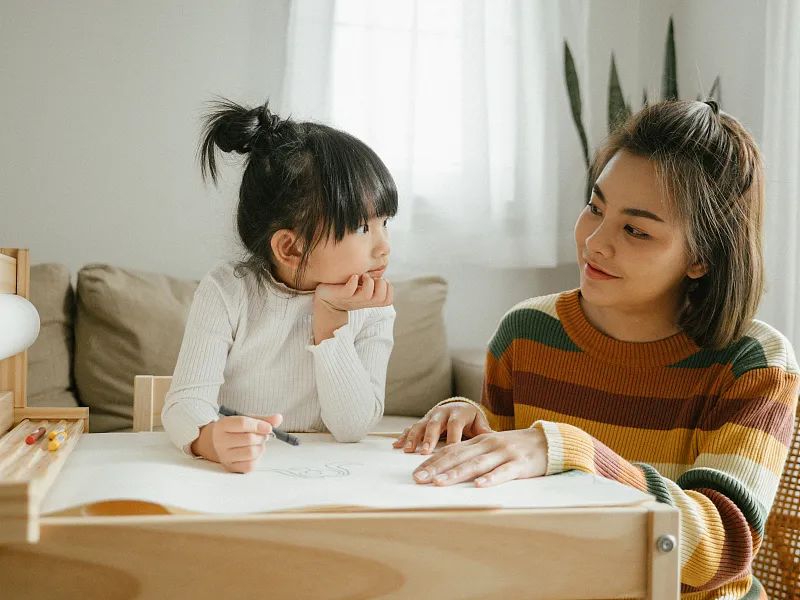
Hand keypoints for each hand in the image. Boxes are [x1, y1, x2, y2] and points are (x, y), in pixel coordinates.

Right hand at [192, 414, 282, 472]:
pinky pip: (250, 465)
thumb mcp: (245, 420)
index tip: (269, 427)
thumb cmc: (233, 430)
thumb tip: (279, 418)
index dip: (259, 425)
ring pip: (251, 452)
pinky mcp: (230, 467)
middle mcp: (221, 441)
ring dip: (261, 447)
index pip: (243, 423)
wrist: (214, 444)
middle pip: (249, 439)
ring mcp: (224, 456)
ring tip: (258, 443)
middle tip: (263, 435)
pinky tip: (254, 453)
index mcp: (223, 425)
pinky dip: (257, 458)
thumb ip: (262, 419)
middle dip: (262, 436)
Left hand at [313, 273, 392, 342]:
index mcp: (369, 300)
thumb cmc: (346, 290)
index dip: (388, 289)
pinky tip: (353, 277)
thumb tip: (381, 267)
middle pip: (381, 298)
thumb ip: (373, 280)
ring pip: (367, 295)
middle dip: (381, 285)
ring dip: (368, 282)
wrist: (326, 299)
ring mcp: (351, 299)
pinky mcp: (340, 295)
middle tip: (372, 278)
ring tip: (363, 276)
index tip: (380, 280)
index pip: (388, 300)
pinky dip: (353, 282)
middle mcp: (362, 301)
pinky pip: (349, 290)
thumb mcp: (362, 286)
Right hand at [392, 401, 491, 454]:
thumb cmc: (471, 420)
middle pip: (434, 424)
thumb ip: (484, 431)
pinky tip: (396, 445)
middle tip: (424, 451)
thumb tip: (496, 439)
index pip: (455, 425)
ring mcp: (430, 416)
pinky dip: (404, 436)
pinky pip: (411, 428)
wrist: (460, 407)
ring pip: (420, 426)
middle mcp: (442, 413)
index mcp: (458, 413)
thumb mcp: (479, 423)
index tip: (451, 451)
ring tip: (408, 450)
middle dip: (428, 438)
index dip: (452, 438)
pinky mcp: (422, 421)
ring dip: (413, 438)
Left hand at [412, 428, 547, 486]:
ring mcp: (504, 454)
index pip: (451, 450)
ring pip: (476, 464)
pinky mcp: (520, 464)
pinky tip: (479, 486)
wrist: (548, 441)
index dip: (432, 461)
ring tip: (440, 482)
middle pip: (458, 457)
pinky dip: (491, 479)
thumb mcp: (491, 445)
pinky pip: (503, 472)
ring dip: (456, 474)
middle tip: (418, 479)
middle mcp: (488, 445)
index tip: (416, 472)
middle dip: (436, 468)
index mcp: (479, 441)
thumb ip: (472, 453)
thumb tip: (446, 465)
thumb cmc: (516, 447)